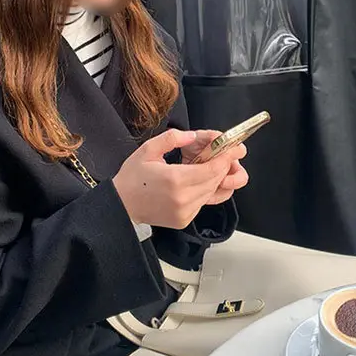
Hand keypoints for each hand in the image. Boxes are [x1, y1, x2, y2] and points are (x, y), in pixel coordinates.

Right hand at [112, 129, 246, 228]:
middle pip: (216, 180)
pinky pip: (204, 202)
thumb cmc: (132, 178)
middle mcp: (183, 198)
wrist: (121, 206)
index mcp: (175, 179)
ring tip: (212, 165)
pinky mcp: (185, 220)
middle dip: (224, 165)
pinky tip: (200, 180)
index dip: (226, 157)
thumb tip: (192, 136)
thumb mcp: (148, 150)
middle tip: (226, 153)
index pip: (212, 169)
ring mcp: (185, 212)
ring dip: (216, 178)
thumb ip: (172, 139)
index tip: (233, 148)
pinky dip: (207, 190)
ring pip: (212, 192)